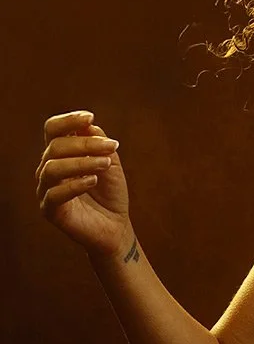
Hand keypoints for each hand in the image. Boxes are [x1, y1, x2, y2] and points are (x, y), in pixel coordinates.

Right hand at [36, 110, 132, 256]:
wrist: (116, 227)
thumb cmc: (111, 194)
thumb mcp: (110, 163)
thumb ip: (99, 143)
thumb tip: (88, 125)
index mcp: (60, 154)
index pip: (53, 129)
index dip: (68, 120)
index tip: (90, 117)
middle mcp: (48, 169)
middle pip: (55, 146)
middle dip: (85, 144)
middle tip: (112, 147)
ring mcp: (46, 189)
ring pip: (52, 168)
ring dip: (82, 162)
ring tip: (105, 164)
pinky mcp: (50, 211)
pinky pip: (54, 194)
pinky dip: (75, 184)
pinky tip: (93, 181)